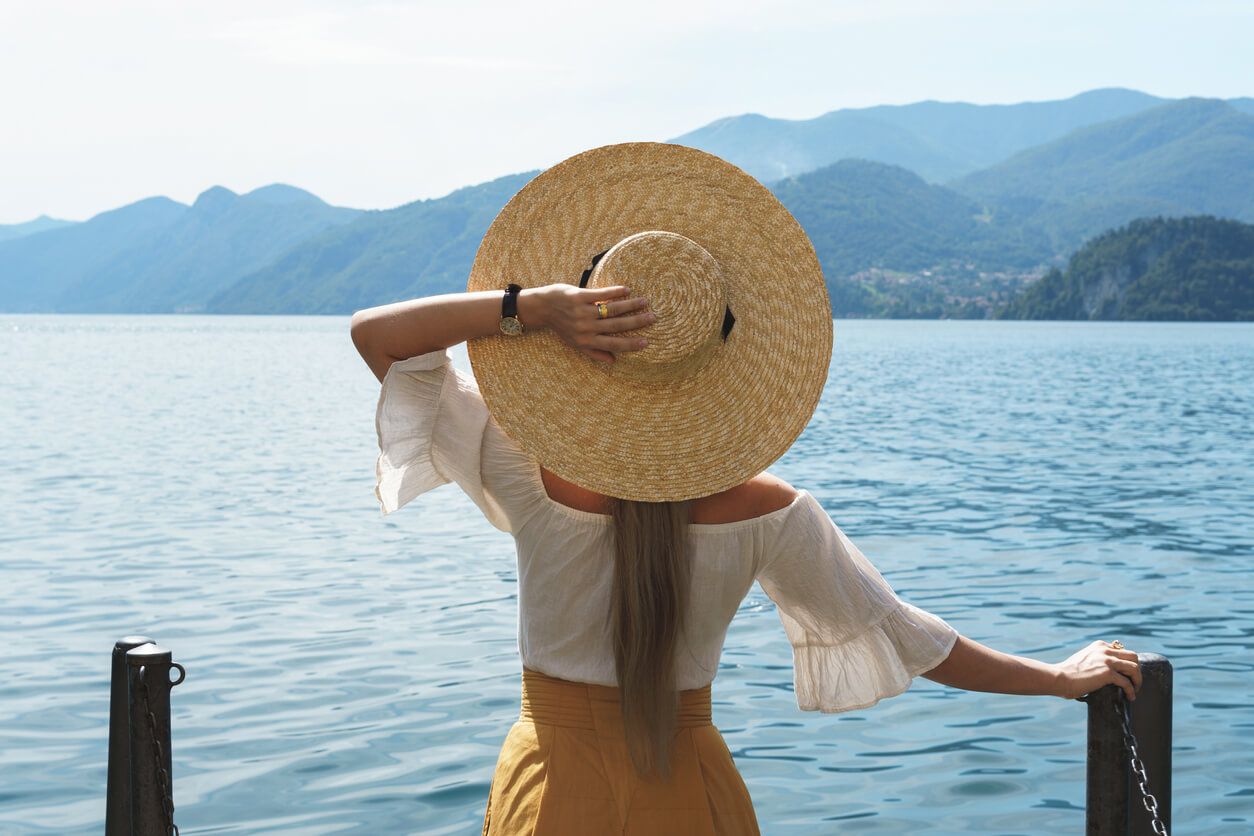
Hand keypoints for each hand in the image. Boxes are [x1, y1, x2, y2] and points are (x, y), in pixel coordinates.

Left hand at [521, 284, 652, 363]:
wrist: (541, 308)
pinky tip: (627, 290)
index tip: (647, 342)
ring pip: (611, 309)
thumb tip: (614, 362)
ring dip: (630, 305)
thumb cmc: (561, 327)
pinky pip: (600, 294)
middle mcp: (585, 328)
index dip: (631, 344)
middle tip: (653, 318)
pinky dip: (615, 292)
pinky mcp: (578, 296)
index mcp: (587, 341)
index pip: (614, 344)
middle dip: (636, 322)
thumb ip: (594, 352)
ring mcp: (582, 312)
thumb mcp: (576, 343)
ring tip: (644, 301)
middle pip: (616, 325)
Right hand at [1052, 640, 1141, 700]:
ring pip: (1134, 668)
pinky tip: (1130, 697)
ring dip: (1138, 680)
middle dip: (1137, 670)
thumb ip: (1096, 659)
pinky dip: (1131, 691)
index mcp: (1100, 645)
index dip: (1128, 663)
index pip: (1123, 651)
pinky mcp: (1107, 673)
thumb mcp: (1084, 659)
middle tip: (1134, 682)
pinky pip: (1127, 682)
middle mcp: (1105, 650)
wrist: (1059, 678)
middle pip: (1133, 657)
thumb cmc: (1068, 673)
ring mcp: (1107, 661)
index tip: (1128, 674)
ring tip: (1134, 690)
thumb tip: (1103, 671)